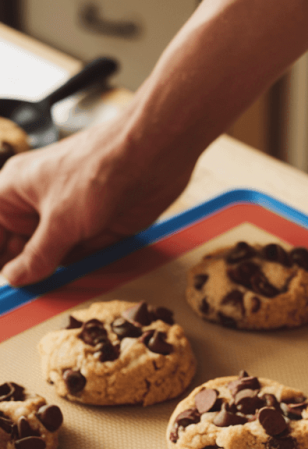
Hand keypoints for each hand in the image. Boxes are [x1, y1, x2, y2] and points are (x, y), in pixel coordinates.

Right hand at [0, 113, 192, 286]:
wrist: (151, 156)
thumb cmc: (99, 170)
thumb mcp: (60, 222)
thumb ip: (37, 256)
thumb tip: (14, 278)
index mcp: (14, 191)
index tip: (2, 282)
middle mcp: (37, 205)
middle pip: (18, 249)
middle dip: (26, 269)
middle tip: (27, 291)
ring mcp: (66, 219)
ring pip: (50, 258)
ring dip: (57, 269)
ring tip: (65, 270)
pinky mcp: (93, 230)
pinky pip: (79, 257)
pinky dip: (83, 265)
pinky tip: (89, 257)